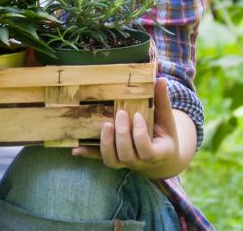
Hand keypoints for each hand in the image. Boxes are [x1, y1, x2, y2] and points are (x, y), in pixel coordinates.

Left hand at [71, 78, 190, 179]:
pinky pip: (99, 159)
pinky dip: (88, 153)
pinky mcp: (114, 160)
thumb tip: (161, 79)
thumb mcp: (166, 119)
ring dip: (106, 143)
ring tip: (105, 124)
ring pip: (112, 161)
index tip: (137, 115)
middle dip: (122, 134)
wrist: (161, 158)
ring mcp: (125, 163)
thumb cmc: (164, 134)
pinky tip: (76, 148)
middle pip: (127, 156)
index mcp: (158, 153)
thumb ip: (162, 101)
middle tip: (120, 114)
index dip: (140, 135)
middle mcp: (140, 162)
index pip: (147, 151)